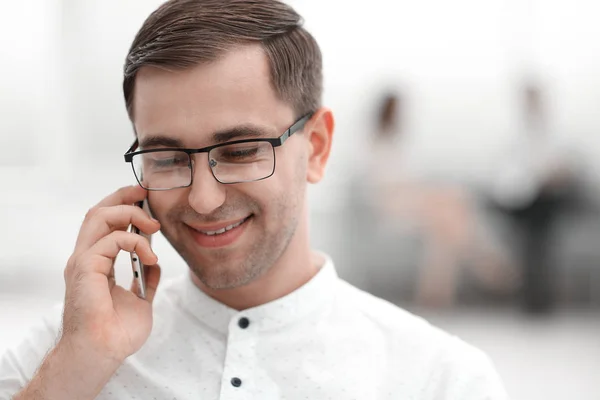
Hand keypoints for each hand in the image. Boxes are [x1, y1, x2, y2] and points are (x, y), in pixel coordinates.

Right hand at [61, 185, 161, 362]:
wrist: (104, 351)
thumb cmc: (116, 333)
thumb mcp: (139, 299)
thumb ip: (144, 280)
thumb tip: (154, 264)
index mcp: (96, 263)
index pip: (104, 223)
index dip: (123, 204)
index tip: (145, 198)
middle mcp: (86, 258)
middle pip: (98, 211)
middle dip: (124, 196)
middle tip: (147, 194)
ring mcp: (84, 261)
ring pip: (99, 216)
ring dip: (129, 213)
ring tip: (153, 225)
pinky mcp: (86, 267)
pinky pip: (111, 240)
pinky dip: (135, 242)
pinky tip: (150, 256)